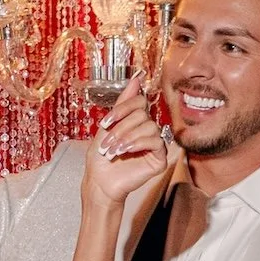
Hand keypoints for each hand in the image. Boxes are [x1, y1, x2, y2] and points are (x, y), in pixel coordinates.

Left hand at [83, 73, 174, 215]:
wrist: (99, 181)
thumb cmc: (101, 157)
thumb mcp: (108, 126)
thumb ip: (123, 103)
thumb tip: (136, 78)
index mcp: (136, 121)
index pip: (139, 101)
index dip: (123, 109)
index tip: (106, 123)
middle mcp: (147, 130)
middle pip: (142, 114)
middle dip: (121, 128)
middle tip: (107, 143)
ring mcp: (155, 144)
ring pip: (149, 127)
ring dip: (127, 137)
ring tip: (113, 150)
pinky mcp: (160, 158)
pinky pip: (156, 142)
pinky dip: (138, 143)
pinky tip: (126, 151)